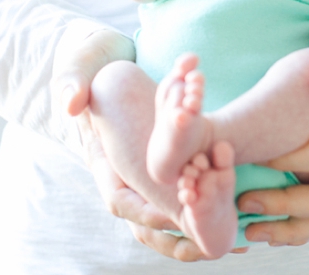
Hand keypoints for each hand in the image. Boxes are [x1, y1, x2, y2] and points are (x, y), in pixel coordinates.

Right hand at [51, 21, 247, 260]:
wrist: (102, 60)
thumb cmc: (89, 64)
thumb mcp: (77, 68)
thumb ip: (71, 85)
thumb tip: (72, 104)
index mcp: (102, 161)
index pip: (121, 201)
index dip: (147, 213)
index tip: (175, 218)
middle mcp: (123, 175)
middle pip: (148, 220)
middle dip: (176, 236)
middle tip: (207, 248)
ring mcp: (143, 174)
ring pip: (168, 216)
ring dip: (195, 230)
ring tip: (231, 244)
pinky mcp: (164, 167)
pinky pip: (185, 195)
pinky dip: (206, 208)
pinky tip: (237, 220)